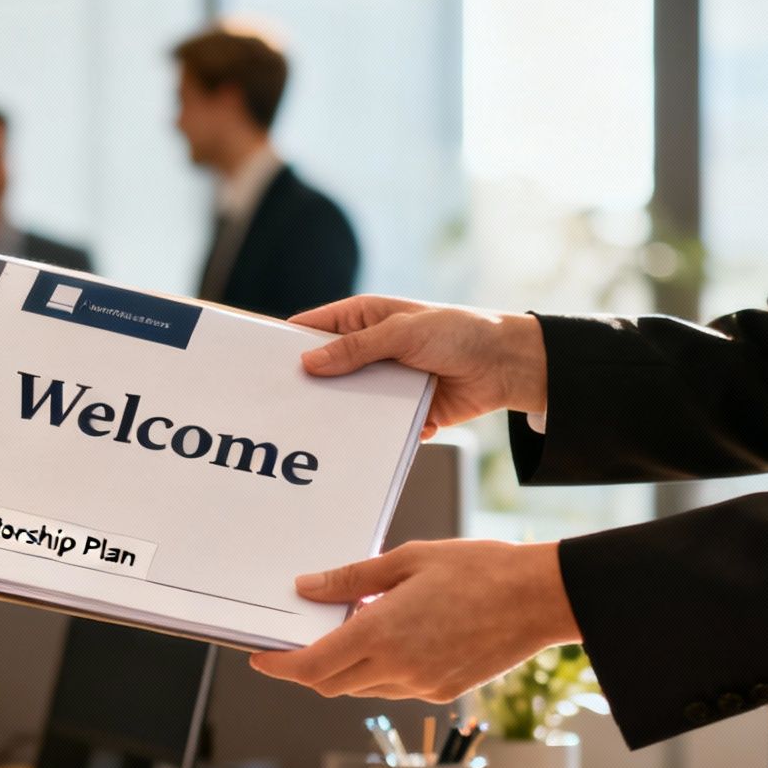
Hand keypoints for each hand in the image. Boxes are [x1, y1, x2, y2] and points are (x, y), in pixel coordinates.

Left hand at [251, 540, 581, 702]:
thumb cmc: (478, 569)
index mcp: (380, 634)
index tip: (260, 656)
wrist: (540, 598)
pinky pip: (393, 687)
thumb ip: (351, 578)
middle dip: (306, 667)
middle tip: (301, 638)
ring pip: (361, 687)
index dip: (278, 666)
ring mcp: (420, 685)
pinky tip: (394, 635)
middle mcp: (396, 669)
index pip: (310, 666)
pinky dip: (379, 669)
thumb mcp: (408, 560)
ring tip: (359, 624)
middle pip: (329, 683)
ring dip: (346, 667)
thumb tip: (306, 587)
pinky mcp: (442, 691)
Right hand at [292, 297, 548, 438]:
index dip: (286, 344)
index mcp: (364, 319)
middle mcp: (369, 350)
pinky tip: (357, 448)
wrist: (507, 367)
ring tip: (312, 433)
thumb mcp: (403, 333)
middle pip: (325, 370)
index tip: (260, 364)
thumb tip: (309, 361)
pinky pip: (375, 426)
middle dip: (308, 387)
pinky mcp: (401, 411)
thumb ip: (357, 347)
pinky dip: (369, 435)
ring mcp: (384, 382)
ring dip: (338, 415)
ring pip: (347, 402)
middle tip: (281, 406)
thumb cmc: (460, 332)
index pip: (313, 329)